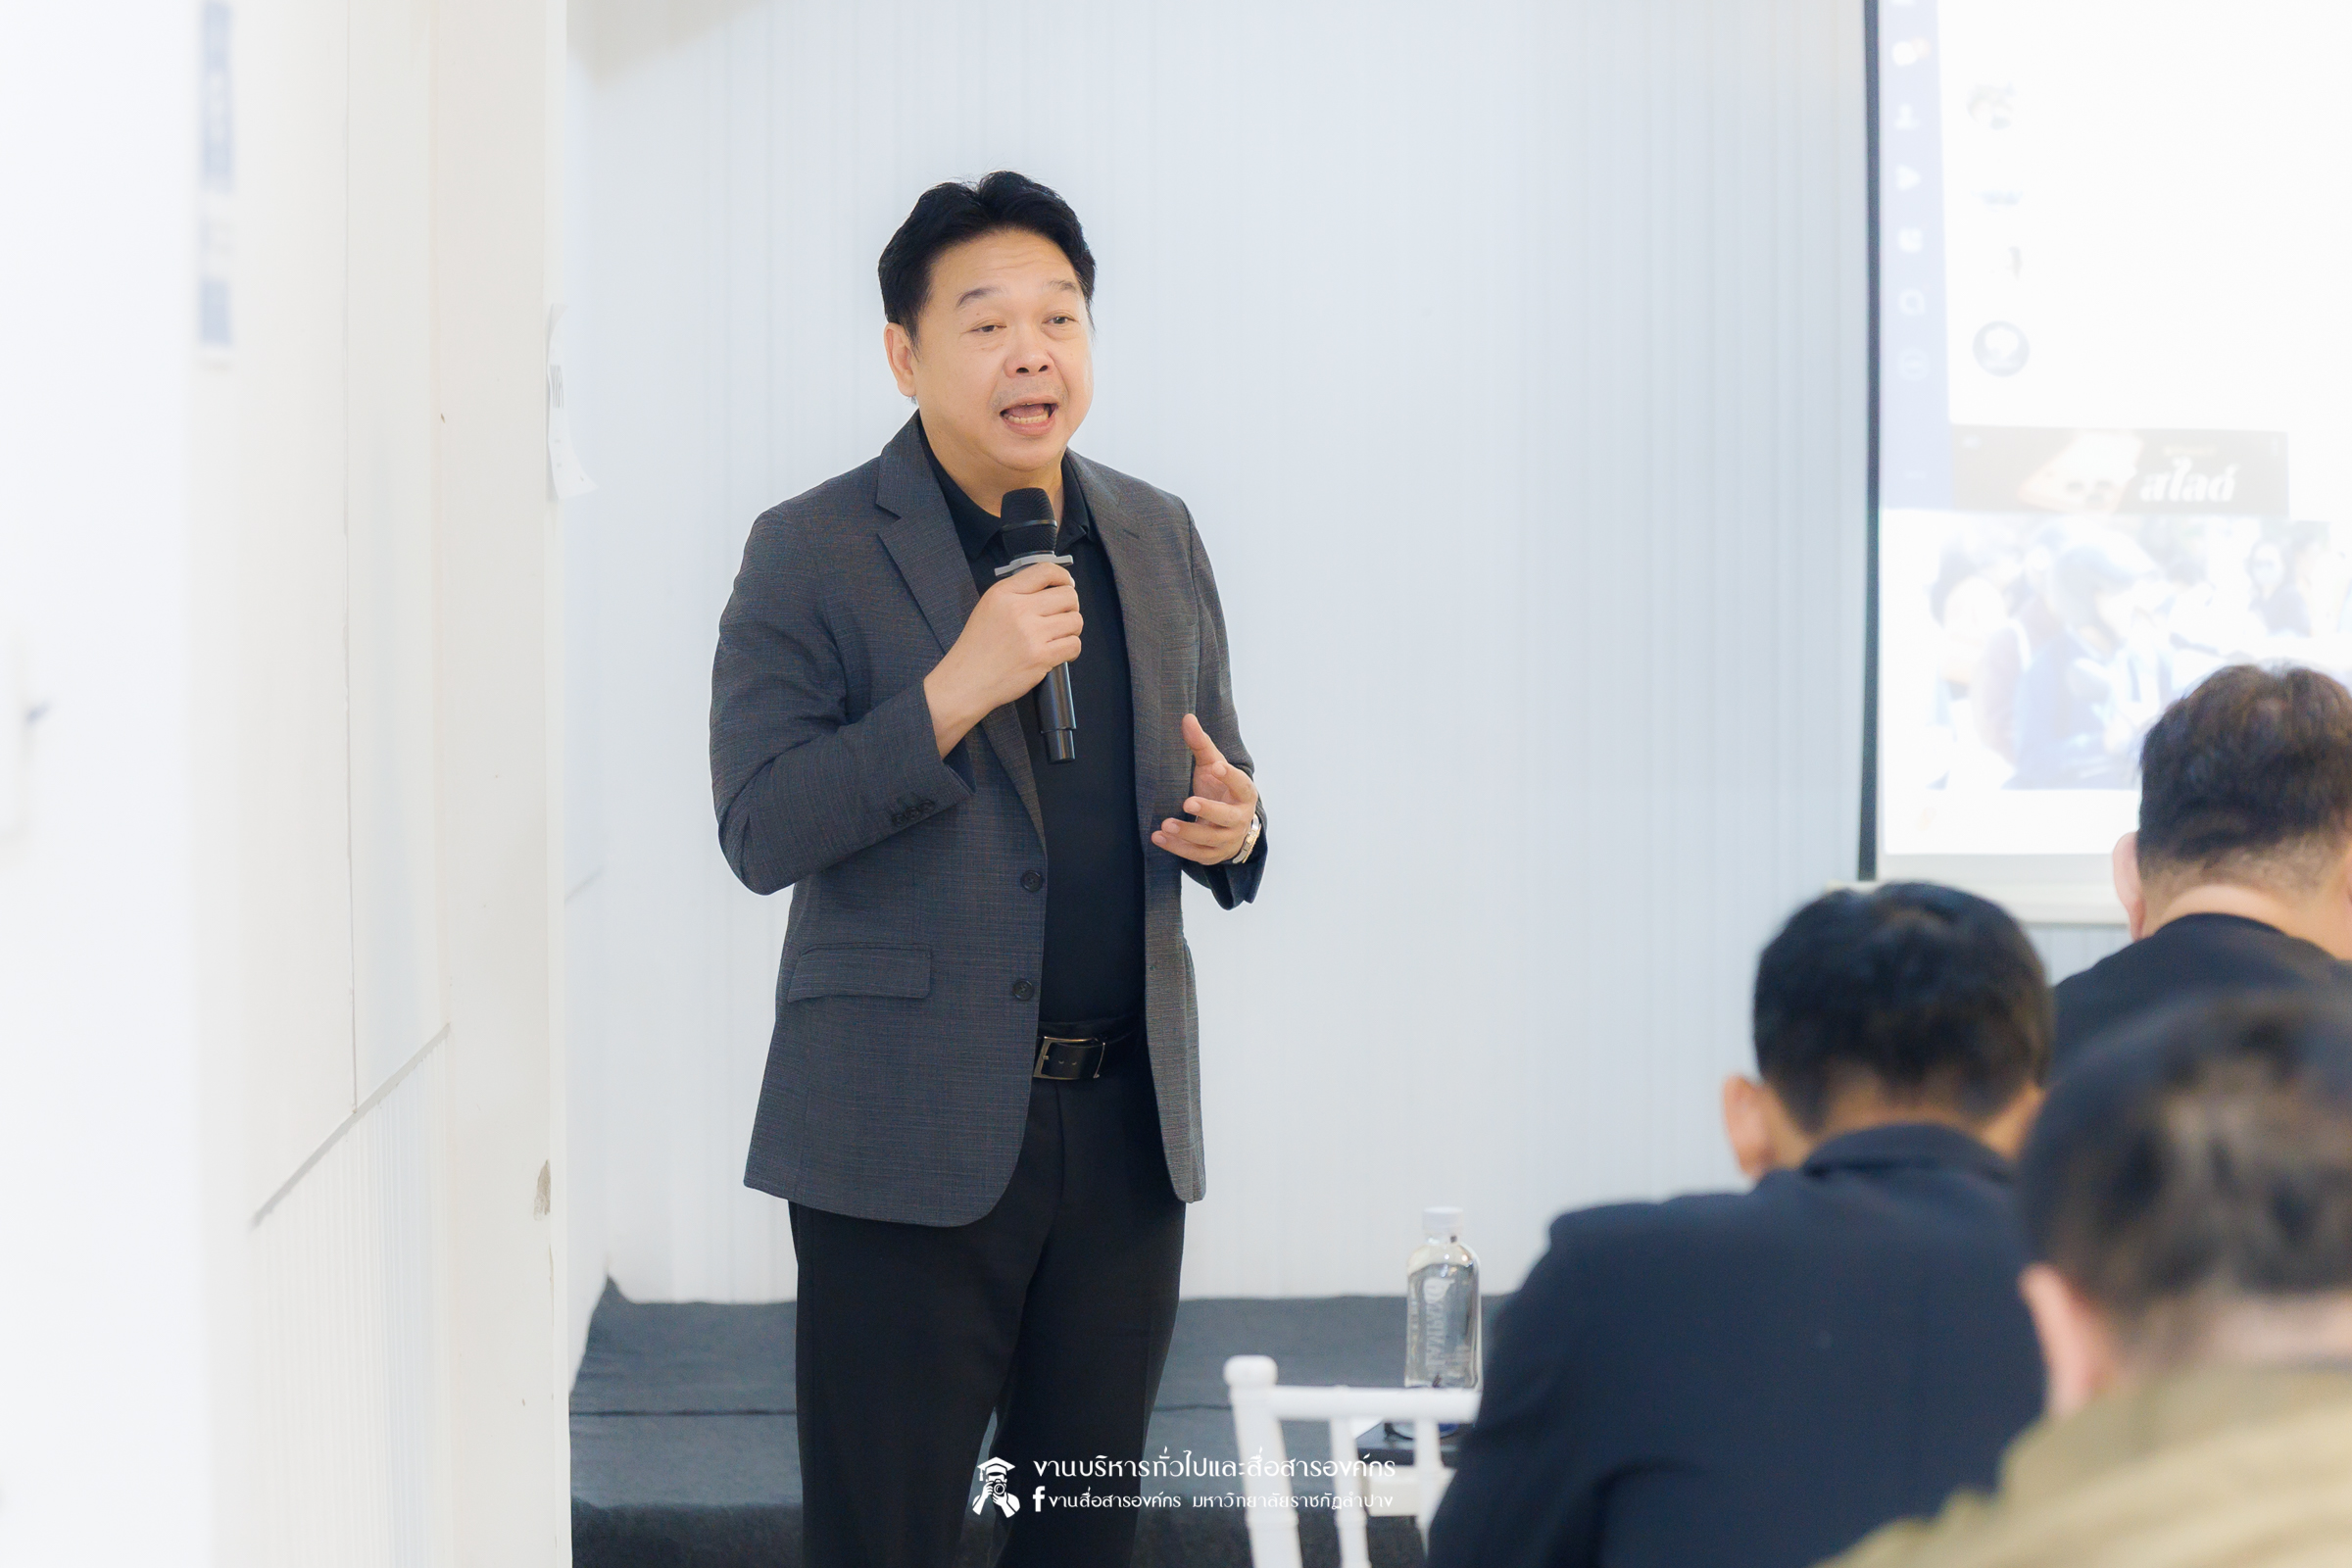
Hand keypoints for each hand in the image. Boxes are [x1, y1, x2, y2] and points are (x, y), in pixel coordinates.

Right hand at [922, 563, 1080, 756]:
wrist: (966, 681)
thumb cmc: (978, 647)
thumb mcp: (989, 607)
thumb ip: (1017, 593)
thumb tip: (1053, 588)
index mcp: (1004, 593)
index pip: (1045, 571)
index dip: (1064, 577)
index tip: (1067, 586)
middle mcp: (1018, 609)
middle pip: (1068, 596)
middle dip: (1071, 606)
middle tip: (1061, 617)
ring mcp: (1031, 634)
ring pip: (1075, 620)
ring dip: (1071, 629)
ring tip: (1058, 637)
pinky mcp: (1040, 657)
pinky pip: (1074, 645)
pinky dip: (1071, 649)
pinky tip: (1059, 652)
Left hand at [1153, 713, 1258, 863]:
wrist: (1229, 826)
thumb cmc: (1219, 789)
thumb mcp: (1213, 767)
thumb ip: (1201, 745)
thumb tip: (1186, 717)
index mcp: (1244, 794)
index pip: (1241, 785)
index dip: (1231, 777)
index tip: (1217, 767)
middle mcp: (1239, 819)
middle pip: (1227, 817)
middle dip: (1209, 810)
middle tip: (1188, 801)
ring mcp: (1227, 840)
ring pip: (1209, 840)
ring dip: (1187, 832)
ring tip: (1165, 824)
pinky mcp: (1213, 855)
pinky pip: (1196, 854)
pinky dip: (1176, 847)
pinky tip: (1158, 837)